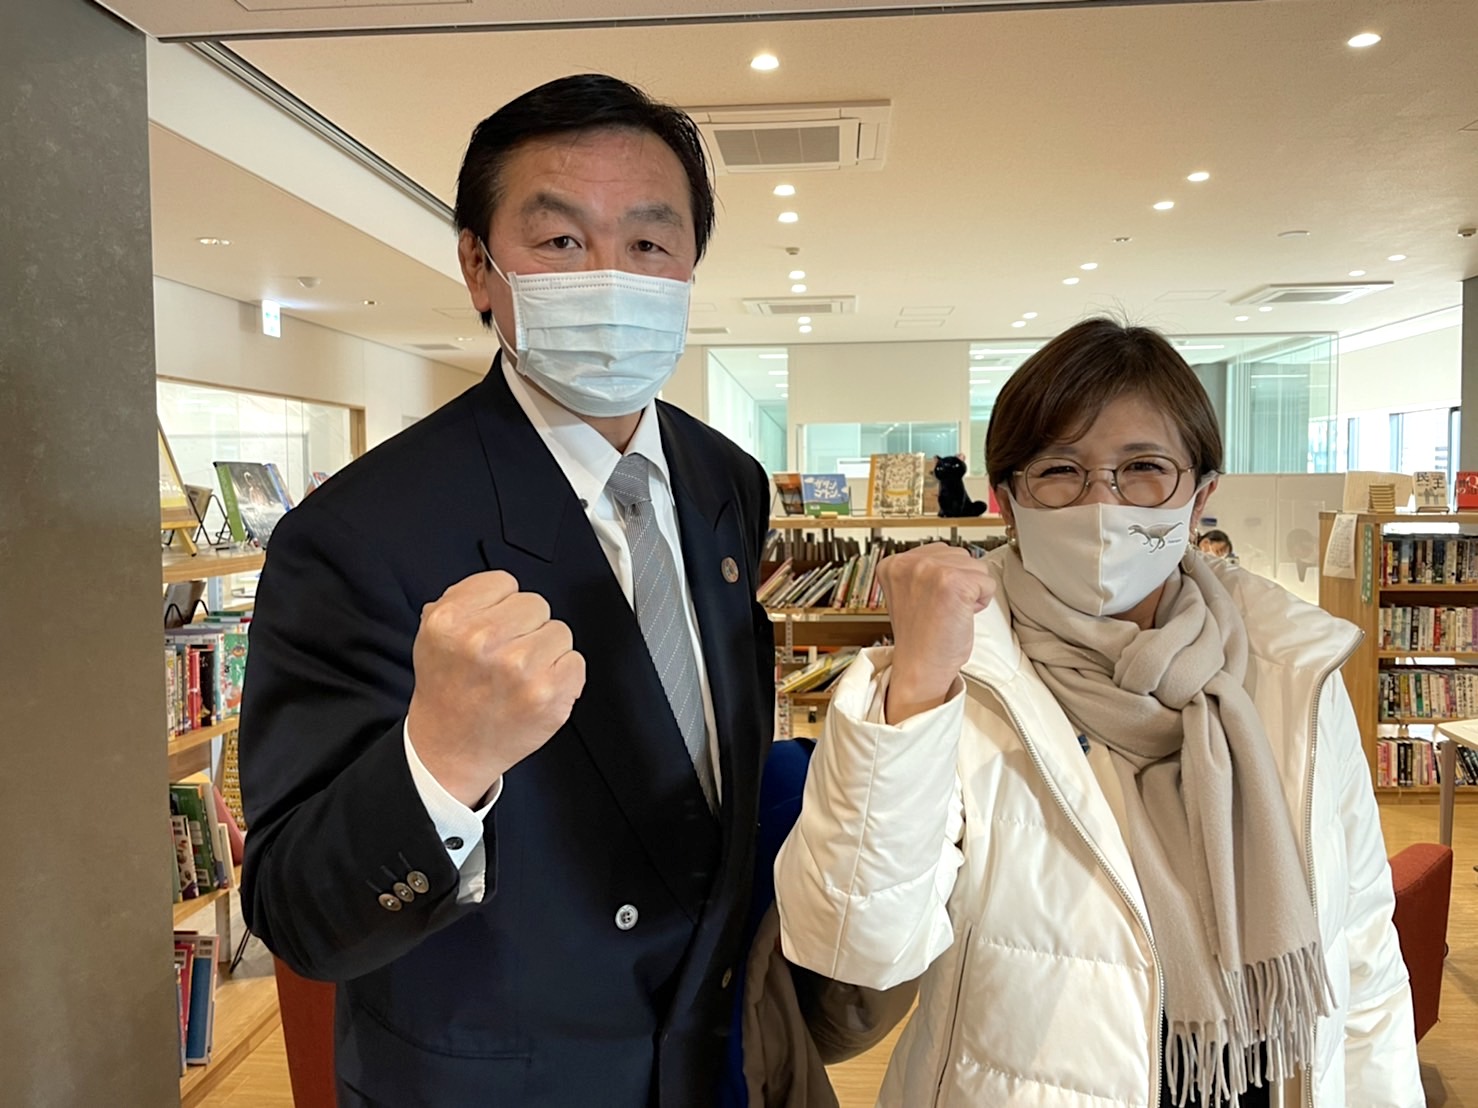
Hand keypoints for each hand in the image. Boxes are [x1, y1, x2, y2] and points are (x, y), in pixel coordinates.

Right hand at [407, 571, 585, 806]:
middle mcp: (483, 641)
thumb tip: (498, 588)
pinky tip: (536, 689)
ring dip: (545, 651)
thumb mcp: (432, 636)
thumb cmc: (447, 693)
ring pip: (559, 631)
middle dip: (525, 627)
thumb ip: (461, 600)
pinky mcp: (548, 694)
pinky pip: (576, 661)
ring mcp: (519, 669)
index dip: (501, 605)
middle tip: (506, 655)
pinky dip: (562, 676)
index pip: (505, 582)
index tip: (494, 626)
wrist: (450, 750)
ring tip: (520, 674)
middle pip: (536, 604)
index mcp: (451, 621)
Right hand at [877, 545, 995, 723]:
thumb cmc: (919, 637)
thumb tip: (954, 557)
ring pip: (976, 568)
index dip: (944, 579)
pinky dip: (982, 602)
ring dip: (971, 591)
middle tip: (942, 608)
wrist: (920, 667)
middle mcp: (910, 562)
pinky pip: (987, 583)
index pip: (940, 551)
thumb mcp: (909, 592)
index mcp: (894, 564)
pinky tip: (961, 616)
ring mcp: (931, 571)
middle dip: (960, 581)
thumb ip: (923, 571)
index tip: (930, 601)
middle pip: (960, 556)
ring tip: (951, 612)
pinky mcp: (954, 583)